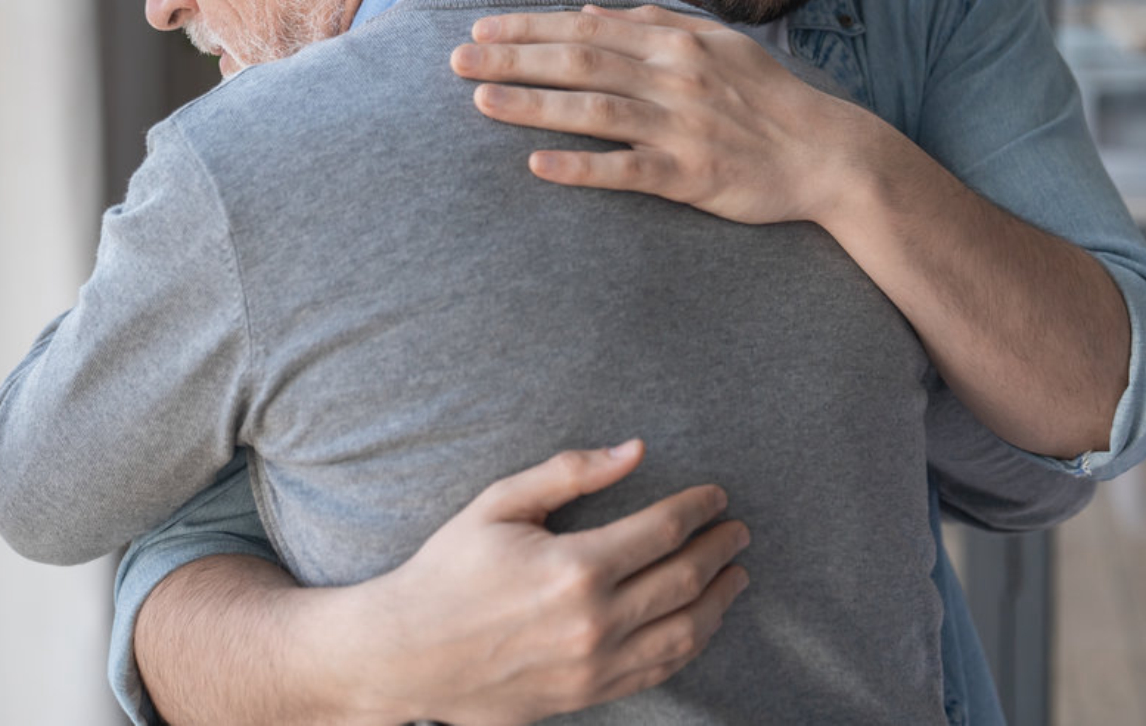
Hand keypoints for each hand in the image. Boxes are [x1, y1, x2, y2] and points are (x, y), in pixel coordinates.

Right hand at [359, 440, 750, 725]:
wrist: (407, 653)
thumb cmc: (449, 571)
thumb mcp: (499, 504)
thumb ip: (570, 473)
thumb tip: (635, 450)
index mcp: (574, 566)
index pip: (664, 530)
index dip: (700, 508)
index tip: (717, 495)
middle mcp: (594, 621)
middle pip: (685, 580)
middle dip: (721, 550)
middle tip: (738, 531)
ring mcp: (594, 666)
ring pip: (685, 633)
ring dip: (720, 601)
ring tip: (735, 576)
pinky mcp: (587, 695)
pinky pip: (658, 670)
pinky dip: (691, 643)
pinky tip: (700, 622)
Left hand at [450, 3, 864, 224]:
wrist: (828, 153)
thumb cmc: (768, 98)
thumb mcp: (718, 45)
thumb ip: (655, 24)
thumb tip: (591, 12)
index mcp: (676, 43)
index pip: (585, 28)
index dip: (528, 28)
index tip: (479, 28)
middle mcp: (674, 78)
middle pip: (579, 61)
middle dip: (514, 58)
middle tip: (455, 59)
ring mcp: (681, 126)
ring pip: (594, 110)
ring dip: (534, 104)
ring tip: (481, 101)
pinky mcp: (691, 174)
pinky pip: (627, 169)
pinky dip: (582, 166)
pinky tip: (537, 165)